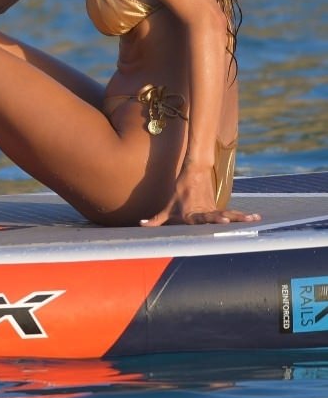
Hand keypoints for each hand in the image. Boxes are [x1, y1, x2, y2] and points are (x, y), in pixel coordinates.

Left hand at [140, 166, 259, 226]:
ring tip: (254, 219)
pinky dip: (242, 215)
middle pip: (218, 217)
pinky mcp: (219, 207)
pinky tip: (256, 218)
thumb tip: (141, 225)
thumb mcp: (167, 207)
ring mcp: (214, 208)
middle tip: (236, 222)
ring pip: (229, 213)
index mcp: (192, 214)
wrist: (193, 172)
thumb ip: (156, 219)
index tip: (223, 220)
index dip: (212, 219)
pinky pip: (232, 212)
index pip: (203, 218)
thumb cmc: (179, 192)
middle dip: (228, 220)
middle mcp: (205, 212)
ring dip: (241, 217)